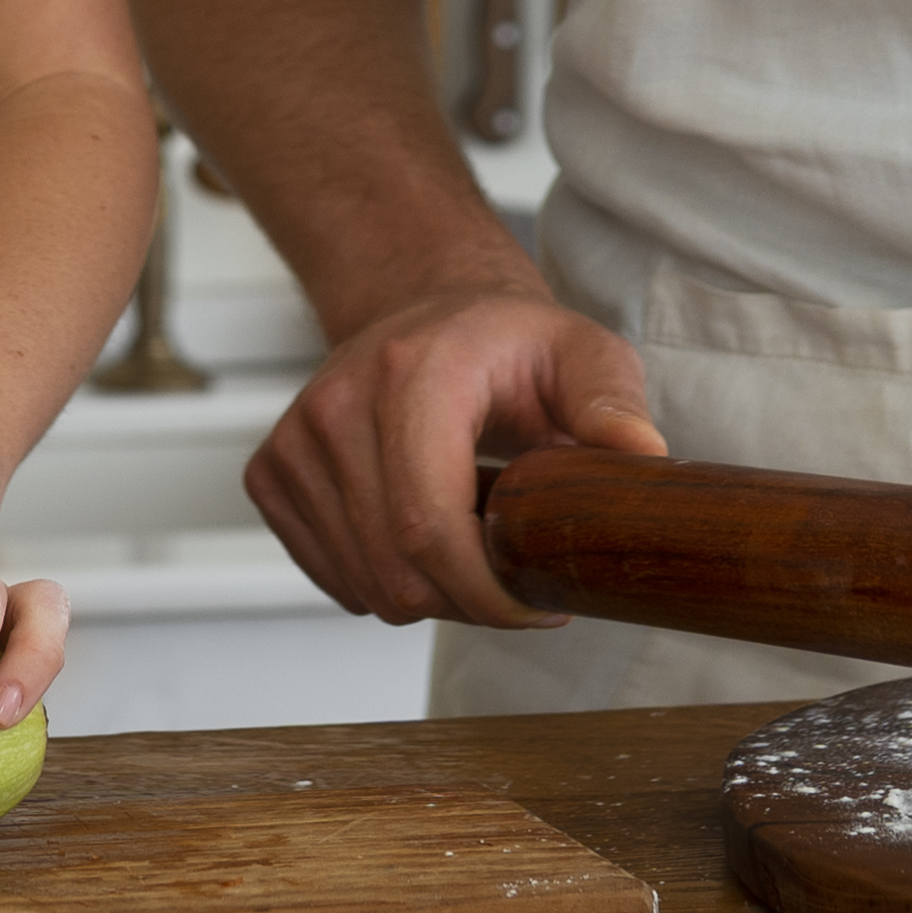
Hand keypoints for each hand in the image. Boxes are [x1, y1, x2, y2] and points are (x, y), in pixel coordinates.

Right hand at [249, 283, 664, 629]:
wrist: (424, 310)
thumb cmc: (503, 342)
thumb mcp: (581, 352)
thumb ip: (612, 401)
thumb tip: (640, 453)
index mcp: (409, 373)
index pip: (429, 525)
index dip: (487, 592)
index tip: (540, 602)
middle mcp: (335, 403)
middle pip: (397, 570)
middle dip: (470, 601)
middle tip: (518, 577)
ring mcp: (292, 440)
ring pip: (366, 585)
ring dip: (432, 592)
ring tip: (474, 541)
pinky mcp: (271, 473)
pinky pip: (334, 578)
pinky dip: (387, 581)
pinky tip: (424, 534)